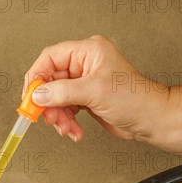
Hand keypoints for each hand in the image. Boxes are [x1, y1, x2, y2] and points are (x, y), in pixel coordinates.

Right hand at [25, 35, 168, 142]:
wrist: (151, 120)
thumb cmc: (135, 98)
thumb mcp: (94, 92)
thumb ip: (62, 92)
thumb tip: (38, 94)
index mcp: (88, 51)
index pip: (50, 58)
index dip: (37, 77)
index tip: (30, 96)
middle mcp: (85, 64)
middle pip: (51, 81)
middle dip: (49, 103)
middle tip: (48, 117)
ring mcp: (85, 82)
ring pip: (56, 98)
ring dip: (58, 116)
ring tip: (66, 128)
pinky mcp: (86, 98)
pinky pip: (66, 108)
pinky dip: (67, 122)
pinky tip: (74, 131)